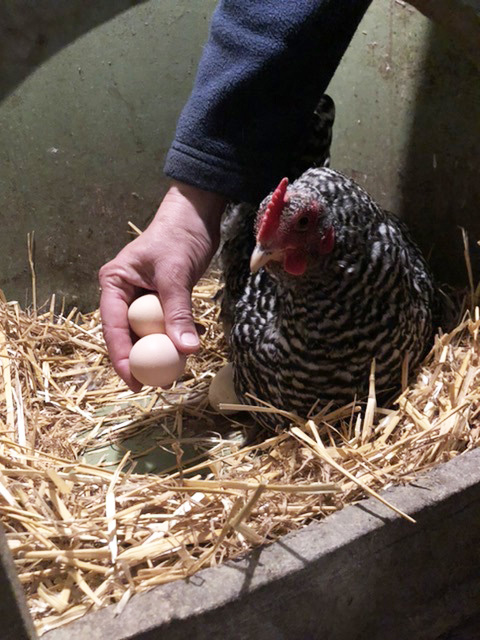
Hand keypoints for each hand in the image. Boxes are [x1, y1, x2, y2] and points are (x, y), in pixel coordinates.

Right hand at [99, 181, 226, 390]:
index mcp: (114, 283)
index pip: (112, 327)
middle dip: (141, 361)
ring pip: (148, 333)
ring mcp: (144, 298)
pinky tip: (193, 342)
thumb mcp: (175, 274)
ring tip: (177, 370)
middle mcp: (124, 293)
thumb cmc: (178, 236)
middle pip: (128, 335)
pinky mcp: (164, 299)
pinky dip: (177, 335)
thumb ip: (178, 311)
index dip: (121, 358)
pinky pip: (166, 325)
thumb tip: (186, 350)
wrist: (197, 215)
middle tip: (156, 384)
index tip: (133, 382)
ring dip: (162, 350)